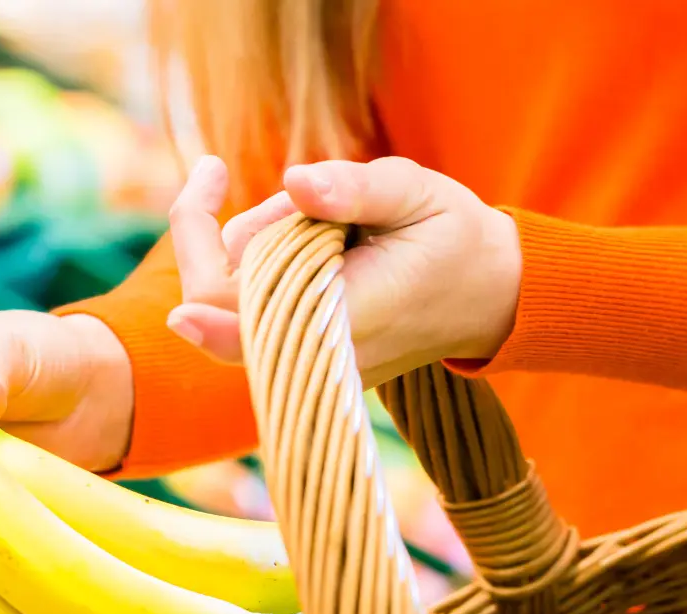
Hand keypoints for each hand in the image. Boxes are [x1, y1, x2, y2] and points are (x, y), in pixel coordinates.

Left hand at [164, 155, 521, 385]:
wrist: (488, 295)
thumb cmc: (453, 238)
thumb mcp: (416, 193)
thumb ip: (356, 190)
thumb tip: (295, 181)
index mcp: (343, 315)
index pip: (238, 314)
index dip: (200, 272)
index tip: (198, 222)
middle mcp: (316, 353)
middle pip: (218, 306)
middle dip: (220, 236)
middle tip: (228, 176)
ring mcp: (307, 363)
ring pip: (234, 301)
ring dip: (255, 246)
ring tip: (325, 220)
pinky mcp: (302, 358)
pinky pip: (253, 312)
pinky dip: (262, 267)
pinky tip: (311, 238)